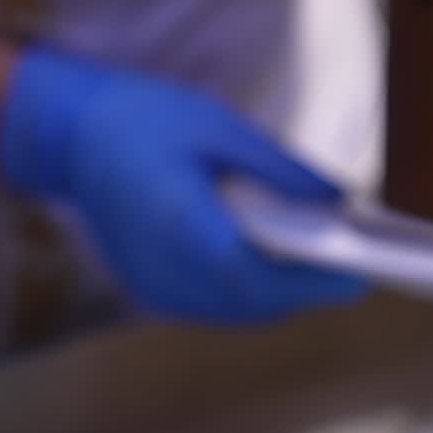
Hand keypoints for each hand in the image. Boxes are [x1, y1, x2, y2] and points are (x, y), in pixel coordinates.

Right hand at [0, 48, 366, 323]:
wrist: (73, 136)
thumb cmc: (146, 121)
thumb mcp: (221, 127)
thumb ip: (281, 171)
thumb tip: (338, 201)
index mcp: (181, 223)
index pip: (257, 277)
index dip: (312, 284)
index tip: (358, 276)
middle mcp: (162, 266)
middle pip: (251, 303)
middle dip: (303, 291)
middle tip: (346, 267)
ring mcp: (150, 284)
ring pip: (232, 311)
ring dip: (274, 295)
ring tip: (314, 267)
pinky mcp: (145, 288)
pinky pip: (208, 305)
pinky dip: (243, 293)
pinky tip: (265, 266)